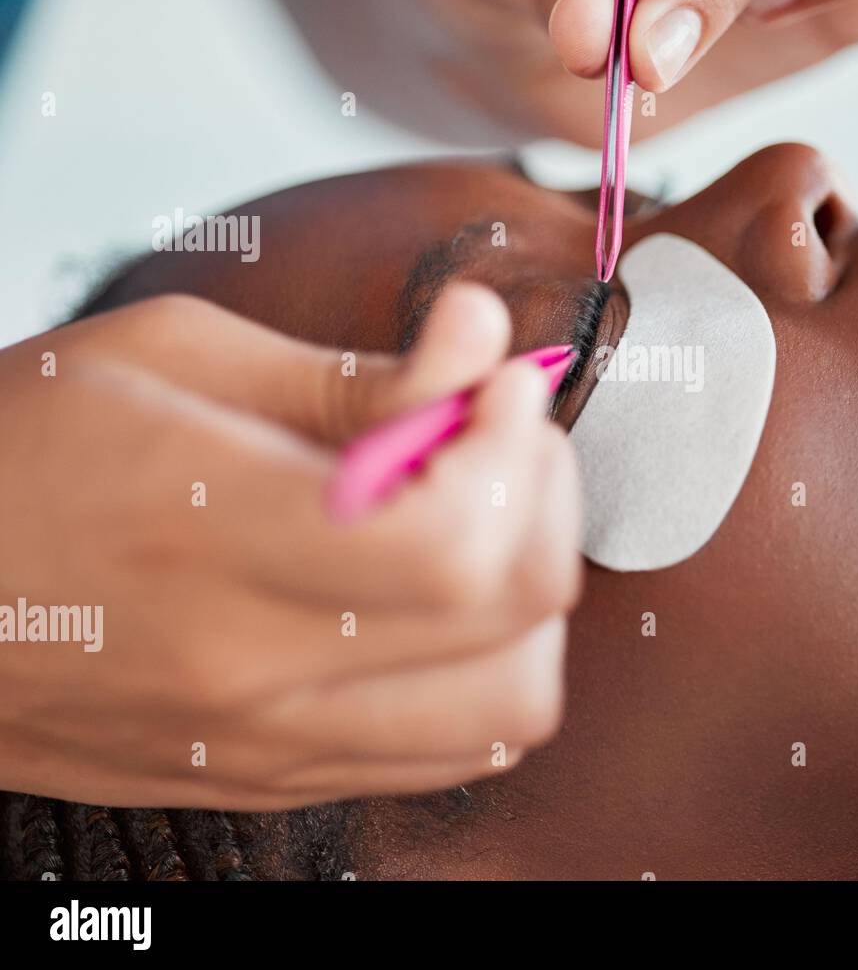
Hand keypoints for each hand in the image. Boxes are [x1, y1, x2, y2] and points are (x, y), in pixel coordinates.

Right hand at [0, 285, 580, 809]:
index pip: (452, 542)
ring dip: (529, 596)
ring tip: (474, 515)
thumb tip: (485, 341)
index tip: (500, 386)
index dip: (514, 450)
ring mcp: (267, 744)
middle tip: (494, 432)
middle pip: (512, 621)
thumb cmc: (16, 452)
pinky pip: (454, 751)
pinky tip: (438, 592)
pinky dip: (487, 663)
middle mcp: (249, 669)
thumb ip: (352, 371)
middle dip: (543, 500)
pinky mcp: (273, 778)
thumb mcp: (165, 359)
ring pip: (510, 707)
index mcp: (210, 539)